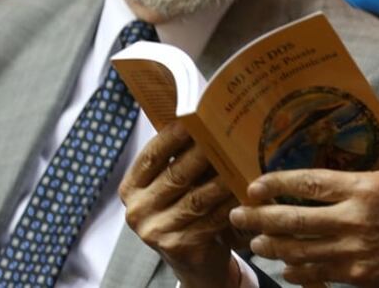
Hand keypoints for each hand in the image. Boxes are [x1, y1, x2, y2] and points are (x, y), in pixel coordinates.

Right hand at [120, 121, 240, 287]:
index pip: (152, 156)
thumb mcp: (170, 187)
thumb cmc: (183, 212)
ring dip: (224, 177)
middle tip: (228, 133)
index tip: (196, 116)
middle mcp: (138, 210)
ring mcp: (156, 231)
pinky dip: (231, 203)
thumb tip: (201, 118)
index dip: (174, 135)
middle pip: (177, 174)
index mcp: (131, 189)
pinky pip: (212, 219)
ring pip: (198, 197)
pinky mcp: (179, 247)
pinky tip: (247, 189)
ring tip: (244, 158)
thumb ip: (176, 159)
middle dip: (206, 152)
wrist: (193, 262)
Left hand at [231, 110, 378, 287]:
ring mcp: (353, 253)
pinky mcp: (358, 275)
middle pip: (293, 222)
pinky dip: (296, 271)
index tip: (253, 185)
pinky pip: (317, 275)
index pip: (308, 184)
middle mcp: (353, 222)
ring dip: (271, 247)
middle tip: (237, 216)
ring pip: (299, 252)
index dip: (275, 184)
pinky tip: (286, 266)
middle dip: (259, 220)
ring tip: (255, 242)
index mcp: (365, 189)